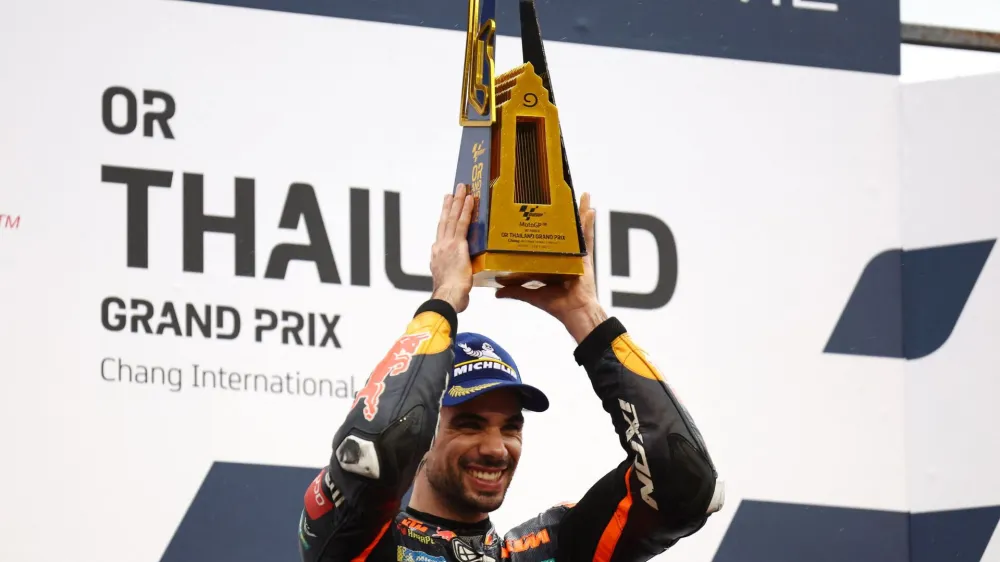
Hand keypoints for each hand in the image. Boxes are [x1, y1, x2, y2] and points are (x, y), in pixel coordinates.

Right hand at [430, 184, 474, 312]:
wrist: (447, 298)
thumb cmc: (450, 298)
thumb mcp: (450, 286)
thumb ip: (455, 281)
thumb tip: (462, 290)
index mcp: (437, 257)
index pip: (442, 235)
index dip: (444, 222)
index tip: (445, 212)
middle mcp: (439, 247)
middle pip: (444, 222)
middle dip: (448, 205)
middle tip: (451, 192)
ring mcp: (447, 245)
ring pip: (452, 218)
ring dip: (457, 201)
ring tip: (461, 188)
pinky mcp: (457, 245)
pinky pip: (462, 223)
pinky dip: (466, 210)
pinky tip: (469, 199)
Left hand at [496, 192, 607, 342]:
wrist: (574, 312)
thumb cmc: (557, 305)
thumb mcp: (531, 294)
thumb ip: (515, 290)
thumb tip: (496, 291)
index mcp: (551, 261)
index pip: (544, 240)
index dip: (540, 227)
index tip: (534, 212)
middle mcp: (564, 255)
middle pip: (560, 229)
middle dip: (560, 213)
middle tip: (557, 194)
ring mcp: (575, 254)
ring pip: (575, 228)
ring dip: (577, 210)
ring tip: (576, 192)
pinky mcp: (584, 256)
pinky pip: (587, 236)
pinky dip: (588, 222)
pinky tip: (589, 207)